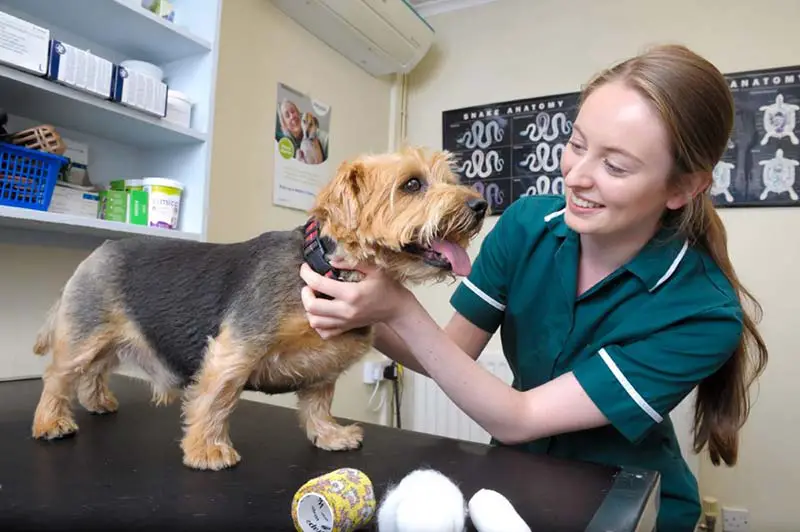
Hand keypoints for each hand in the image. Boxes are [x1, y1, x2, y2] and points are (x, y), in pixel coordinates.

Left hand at [299, 259, 413, 338]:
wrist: (395, 308)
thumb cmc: (386, 286)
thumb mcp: (373, 269)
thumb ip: (351, 263)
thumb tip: (331, 260)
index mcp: (351, 293)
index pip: (319, 284)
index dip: (307, 274)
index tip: (305, 268)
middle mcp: (346, 310)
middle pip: (311, 307)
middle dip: (305, 293)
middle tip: (309, 285)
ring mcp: (345, 322)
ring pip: (314, 322)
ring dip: (309, 309)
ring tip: (315, 297)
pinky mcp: (346, 328)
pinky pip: (324, 333)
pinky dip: (317, 323)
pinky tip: (321, 312)